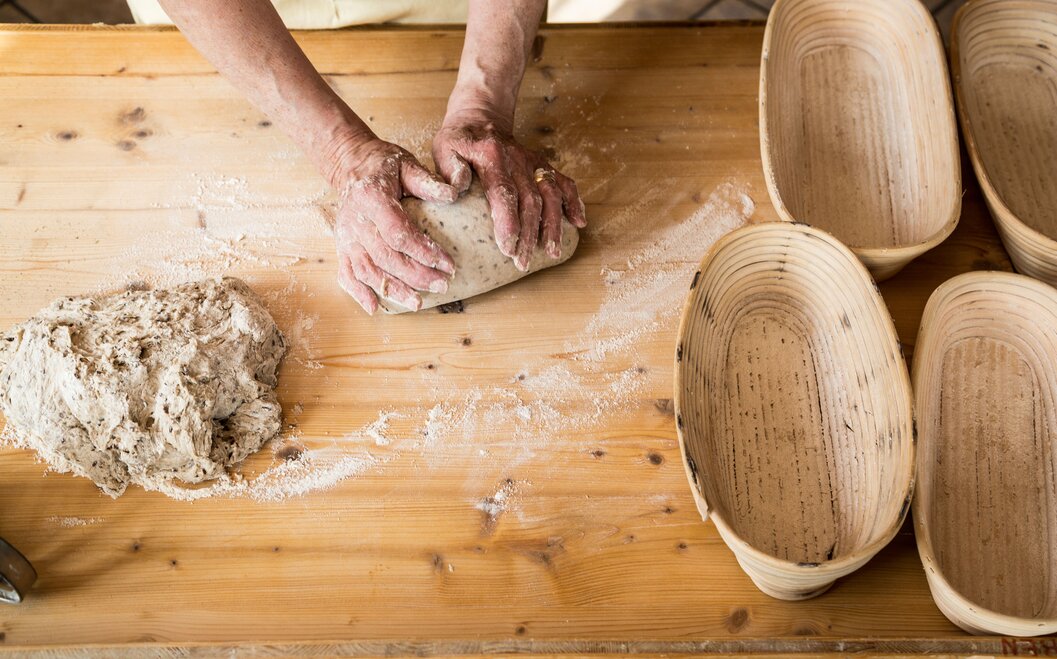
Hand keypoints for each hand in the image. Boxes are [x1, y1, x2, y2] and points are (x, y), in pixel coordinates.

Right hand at [333, 138, 457, 314]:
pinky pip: (347, 274)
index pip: (399, 234)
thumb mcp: (407, 164)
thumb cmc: (384, 165)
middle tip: (442, 285)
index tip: (448, 264)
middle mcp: (354, 221)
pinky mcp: (341, 247)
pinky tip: (375, 307)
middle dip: (416, 276)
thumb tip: (453, 194)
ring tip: (418, 303)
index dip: (424, 252)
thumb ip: (428, 181)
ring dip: (393, 290)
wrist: (352, 164)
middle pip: (386, 257)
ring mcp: (345, 237)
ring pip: (368, 271)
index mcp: (372, 199)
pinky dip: (358, 293)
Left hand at [432, 110, 586, 270]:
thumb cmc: (460, 139)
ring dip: (553, 225)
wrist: (481, 115)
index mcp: (492, 157)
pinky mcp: (542, 165)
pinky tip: (578, 222)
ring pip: (550, 195)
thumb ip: (450, 167)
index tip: (507, 247)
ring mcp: (533, 163)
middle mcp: (517, 160)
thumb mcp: (445, 147)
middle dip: (530, 234)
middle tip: (523, 261)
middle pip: (530, 200)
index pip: (503, 192)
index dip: (508, 221)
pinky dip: (573, 202)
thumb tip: (456, 189)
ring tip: (552, 251)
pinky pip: (564, 182)